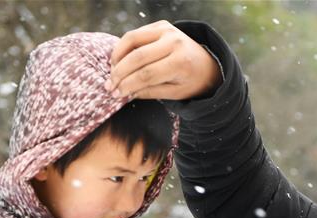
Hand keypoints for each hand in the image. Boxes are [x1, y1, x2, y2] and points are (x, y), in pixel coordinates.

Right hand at [106, 20, 220, 100]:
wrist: (207, 64)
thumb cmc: (191, 82)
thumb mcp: (175, 93)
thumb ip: (150, 92)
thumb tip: (124, 92)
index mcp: (181, 63)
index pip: (147, 74)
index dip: (128, 85)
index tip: (116, 94)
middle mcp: (174, 42)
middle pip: (137, 57)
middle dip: (120, 73)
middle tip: (109, 86)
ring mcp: (167, 30)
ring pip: (132, 40)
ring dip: (118, 56)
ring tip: (112, 72)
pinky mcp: (161, 25)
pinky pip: (136, 34)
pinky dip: (124, 47)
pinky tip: (119, 61)